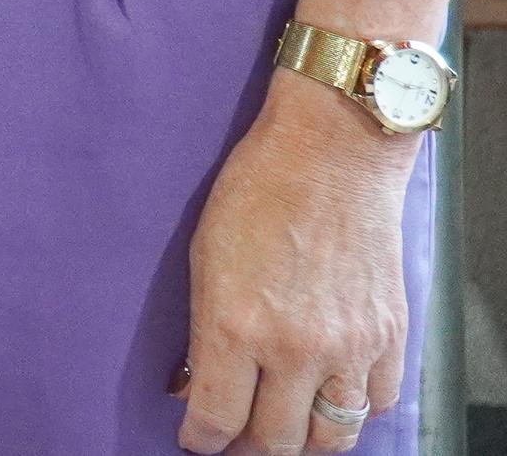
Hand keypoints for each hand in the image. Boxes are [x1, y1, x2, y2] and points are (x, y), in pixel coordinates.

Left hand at [178, 75, 414, 453]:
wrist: (331, 156)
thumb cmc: (257, 192)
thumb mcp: (203, 259)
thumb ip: (204, 330)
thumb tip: (194, 381)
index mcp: (237, 327)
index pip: (217, 418)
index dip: (200, 439)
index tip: (194, 440)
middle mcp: (297, 348)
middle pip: (277, 442)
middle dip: (248, 447)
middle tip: (235, 438)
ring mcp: (350, 348)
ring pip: (332, 437)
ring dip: (304, 440)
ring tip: (283, 426)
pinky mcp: (389, 338)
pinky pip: (376, 404)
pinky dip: (353, 410)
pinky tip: (330, 395)